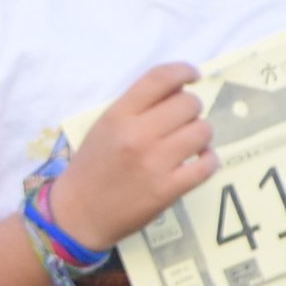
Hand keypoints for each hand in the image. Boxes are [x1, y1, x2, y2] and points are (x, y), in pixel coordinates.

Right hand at [50, 63, 216, 251]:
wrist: (77, 214)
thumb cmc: (91, 168)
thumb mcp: (104, 127)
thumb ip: (136, 107)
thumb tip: (178, 90)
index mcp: (118, 116)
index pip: (161, 79)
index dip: (183, 71)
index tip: (192, 76)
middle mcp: (137, 135)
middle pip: (189, 104)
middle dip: (191, 110)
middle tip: (181, 123)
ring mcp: (154, 163)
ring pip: (202, 131)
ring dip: (200, 135)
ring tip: (188, 144)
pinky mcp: (167, 190)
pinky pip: (207, 165)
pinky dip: (208, 160)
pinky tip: (198, 161)